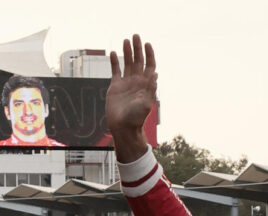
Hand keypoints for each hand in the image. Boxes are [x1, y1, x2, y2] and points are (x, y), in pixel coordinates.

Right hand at [106, 35, 156, 161]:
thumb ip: (149, 89)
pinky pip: (115, 71)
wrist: (123, 128)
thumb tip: (155, 74)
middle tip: (135, 35)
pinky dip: (114, 62)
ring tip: (126, 40)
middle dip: (138, 48)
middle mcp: (137, 81)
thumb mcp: (145, 103)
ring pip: (127, 63)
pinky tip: (113, 53)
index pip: (149, 65)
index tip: (147, 43)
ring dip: (127, 52)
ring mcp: (126, 83)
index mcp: (146, 84)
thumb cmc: (136, 119)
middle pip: (139, 61)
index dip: (149, 54)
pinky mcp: (115, 87)